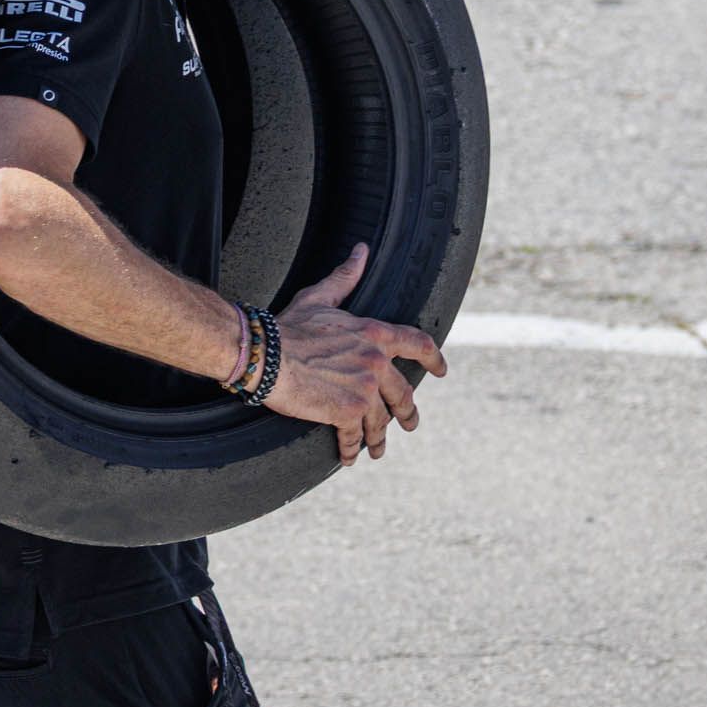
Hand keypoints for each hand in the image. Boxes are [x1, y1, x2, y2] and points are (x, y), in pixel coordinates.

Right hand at [266, 243, 448, 465]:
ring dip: (378, 438)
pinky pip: (354, 436)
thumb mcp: (320, 298)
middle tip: (409, 423)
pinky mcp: (346, 412)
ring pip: (380, 420)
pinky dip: (352, 449)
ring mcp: (364, 390)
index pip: (417, 345)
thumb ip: (345, 277)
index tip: (441, 371)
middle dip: (407, 413)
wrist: (264, 354)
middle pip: (403, 394)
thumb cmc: (287, 326)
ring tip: (376, 449)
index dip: (433, 359)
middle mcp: (376, 362)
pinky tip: (349, 456)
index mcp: (374, 334)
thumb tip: (360, 250)